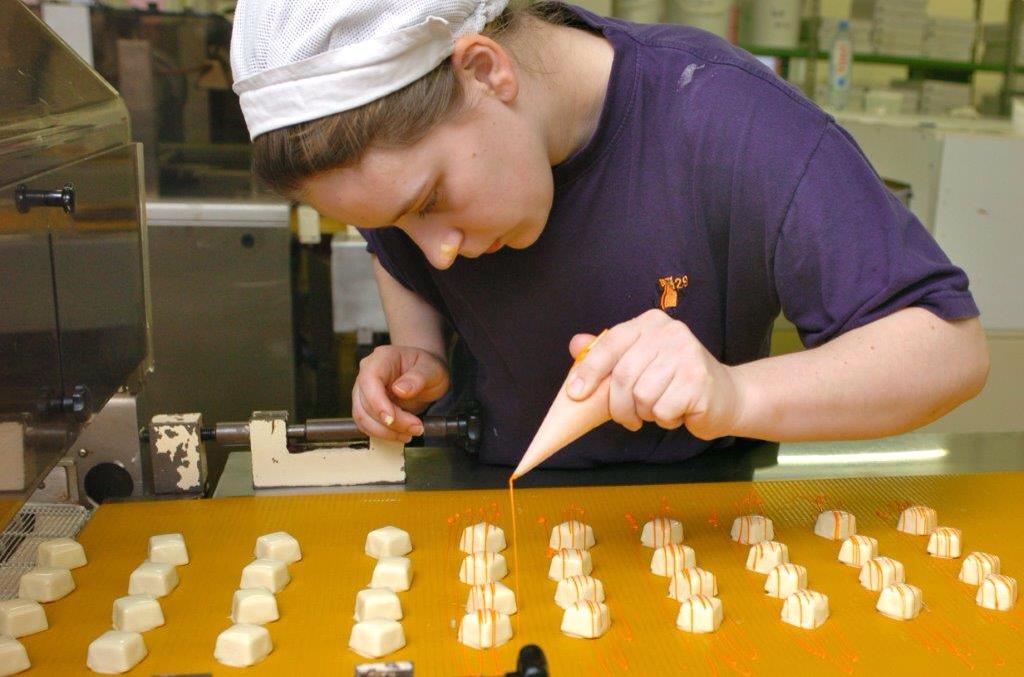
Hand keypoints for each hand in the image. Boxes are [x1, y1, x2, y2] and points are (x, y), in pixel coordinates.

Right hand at [352, 345, 449, 442]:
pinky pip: (366, 424)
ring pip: (362, 417)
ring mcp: (363, 390)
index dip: (377, 402)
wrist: (424, 373)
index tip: (391, 419)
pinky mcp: (365, 406)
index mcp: (382, 358)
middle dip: (391, 422)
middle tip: (416, 428)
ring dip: (385, 431)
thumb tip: (400, 390)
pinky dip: (382, 433)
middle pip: (366, 403)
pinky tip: (400, 434)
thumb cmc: (426, 368)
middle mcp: (367, 373)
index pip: (370, 380)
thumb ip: (418, 378)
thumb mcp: (432, 370)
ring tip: (410, 433)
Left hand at [566, 309, 741, 439]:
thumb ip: (608, 354)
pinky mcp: (699, 380)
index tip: (576, 394)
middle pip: (623, 376)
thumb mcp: (640, 362)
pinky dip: (666, 419)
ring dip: (646, 413)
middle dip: (619, 406)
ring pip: (642, 397)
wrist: (726, 396)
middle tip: (628, 417)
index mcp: (650, 323)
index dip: (589, 370)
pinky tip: (679, 411)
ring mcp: (687, 354)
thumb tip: (575, 344)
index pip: (610, 344)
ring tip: (661, 407)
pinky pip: (663, 410)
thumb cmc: (674, 381)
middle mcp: (670, 332)